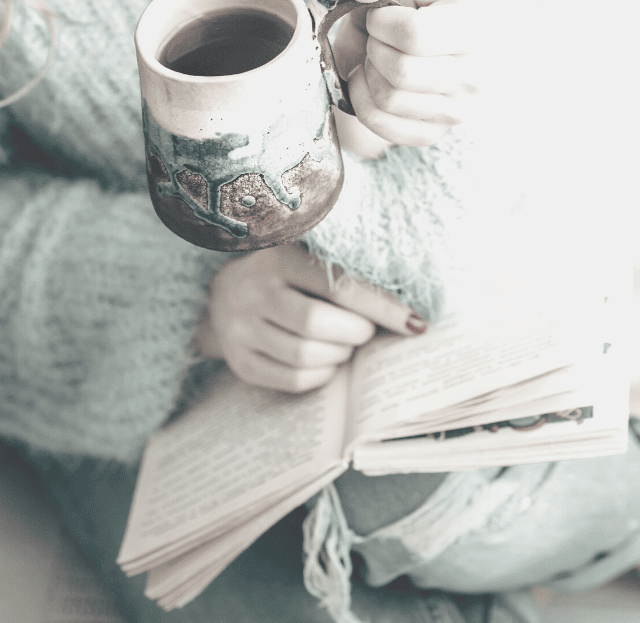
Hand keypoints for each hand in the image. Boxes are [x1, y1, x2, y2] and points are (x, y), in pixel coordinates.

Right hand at [195, 242, 426, 392]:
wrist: (224, 295)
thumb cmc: (289, 277)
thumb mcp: (309, 260)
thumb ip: (349, 276)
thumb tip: (409, 312)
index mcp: (280, 259)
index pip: (339, 286)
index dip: (381, 308)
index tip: (416, 323)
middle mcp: (255, 292)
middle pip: (317, 324)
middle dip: (355, 333)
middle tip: (365, 331)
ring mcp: (242, 329)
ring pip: (305, 356)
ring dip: (339, 355)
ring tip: (345, 344)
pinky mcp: (240, 361)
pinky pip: (292, 380)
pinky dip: (321, 376)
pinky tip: (327, 362)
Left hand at [332, 0, 482, 150]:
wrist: (439, 38)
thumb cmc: (420, 0)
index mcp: (481, 26)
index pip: (414, 36)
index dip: (382, 21)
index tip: (383, 13)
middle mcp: (480, 75)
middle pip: (400, 71)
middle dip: (374, 47)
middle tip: (379, 36)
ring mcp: (460, 111)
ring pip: (388, 99)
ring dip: (368, 71)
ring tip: (379, 54)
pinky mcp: (433, 133)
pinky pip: (380, 124)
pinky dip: (361, 97)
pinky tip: (371, 77)